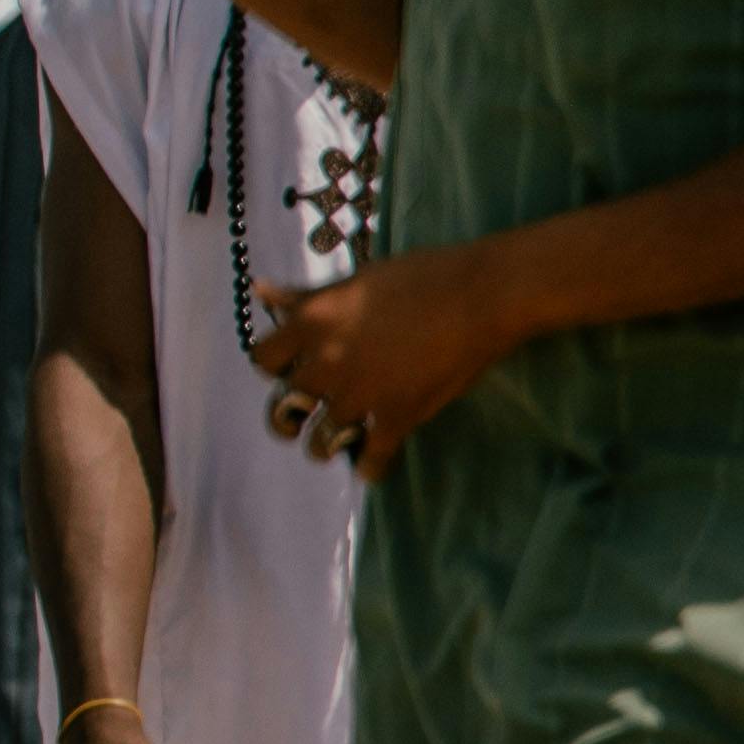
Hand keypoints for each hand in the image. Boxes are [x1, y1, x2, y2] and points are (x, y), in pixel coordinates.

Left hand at [246, 248, 513, 473]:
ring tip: (332, 443)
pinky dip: (370, 467)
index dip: (275, 366)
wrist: (481, 294)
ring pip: (319, 442)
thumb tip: (263, 291)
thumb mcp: (355, 280)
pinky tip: (371, 466)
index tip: (289, 367)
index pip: (262, 360)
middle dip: (291, 413)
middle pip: (285, 406)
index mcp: (311, 324)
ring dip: (323, 445)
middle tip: (302, 416)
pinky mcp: (397, 418)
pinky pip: (371, 460)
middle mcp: (325, 364)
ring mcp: (359, 396)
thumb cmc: (421, 276)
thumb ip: (307, 297)